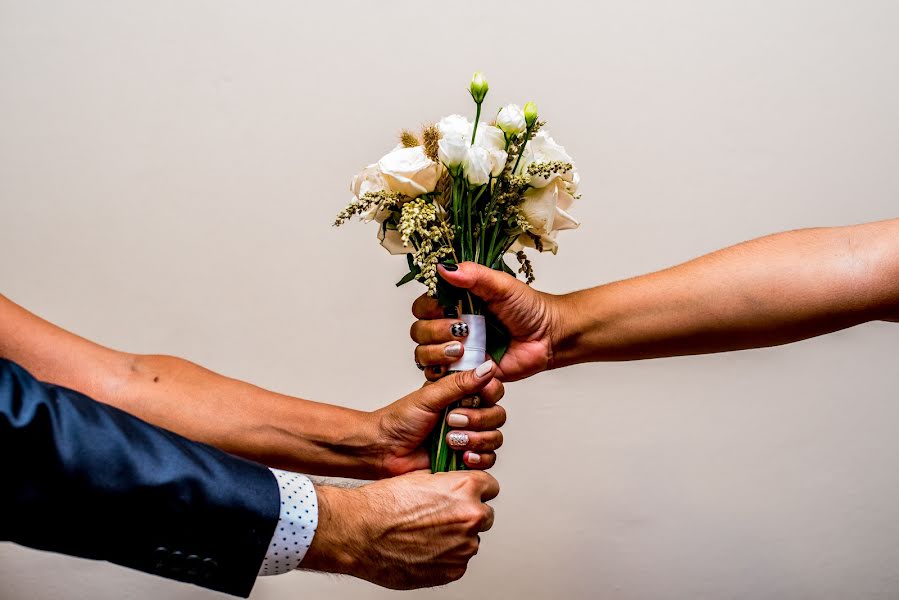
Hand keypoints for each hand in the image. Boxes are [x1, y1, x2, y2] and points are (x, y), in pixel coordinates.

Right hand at [301, 470, 498, 588]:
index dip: (477, 489)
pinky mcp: (454, 570)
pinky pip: (458, 561)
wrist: (359, 534)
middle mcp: (470, 517)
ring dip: (456, 537)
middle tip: (442, 516)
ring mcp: (463, 546)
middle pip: (485, 514)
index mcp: (464, 489)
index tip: (468, 494)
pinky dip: (445, 556)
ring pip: (471, 539)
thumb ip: (448, 484)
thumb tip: (458, 488)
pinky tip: (422, 549)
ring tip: (425, 534)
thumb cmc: (382, 505)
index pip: (490, 486)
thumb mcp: (419, 478)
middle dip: (468, 514)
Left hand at [369, 362, 504, 475]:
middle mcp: (469, 413)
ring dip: (475, 440)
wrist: (383, 450)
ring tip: (450, 440)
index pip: (493, 390)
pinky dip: (478, 458)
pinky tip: (462, 456)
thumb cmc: (400, 420)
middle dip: (477, 420)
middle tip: (451, 421)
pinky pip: (488, 459)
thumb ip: (460, 383)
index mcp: (461, 394)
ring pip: (495, 438)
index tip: (471, 398)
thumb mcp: (430, 397)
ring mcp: (469, 437)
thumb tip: (487, 367)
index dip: (488, 395)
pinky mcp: (466, 458)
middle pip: (497, 416)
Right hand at [411, 262, 562, 381]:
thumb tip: (444, 268)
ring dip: (439, 352)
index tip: (450, 308)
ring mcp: (456, 351)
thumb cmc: (528, 308)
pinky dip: (446, 372)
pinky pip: (440, 377)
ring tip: (463, 350)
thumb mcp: (502, 286)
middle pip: (419, 332)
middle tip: (462, 330)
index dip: (429, 309)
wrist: (548, 337)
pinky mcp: (464, 372)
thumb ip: (474, 276)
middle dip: (435, 332)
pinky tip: (466, 364)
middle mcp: (450, 326)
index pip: (422, 306)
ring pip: (424, 355)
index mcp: (455, 303)